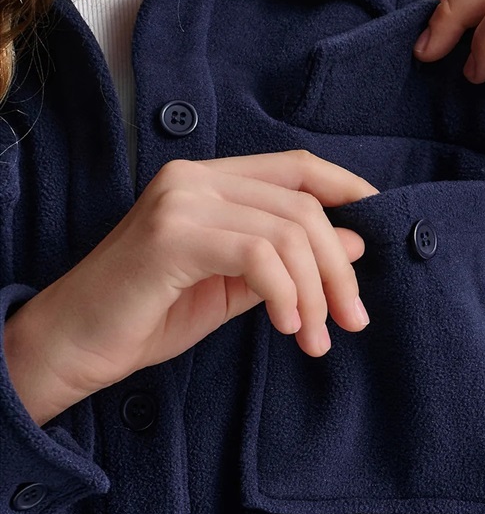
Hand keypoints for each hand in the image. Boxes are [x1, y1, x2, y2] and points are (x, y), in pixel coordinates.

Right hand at [5, 151, 376, 424]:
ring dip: (316, 292)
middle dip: (340, 269)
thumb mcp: (232, 288)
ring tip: (315, 338)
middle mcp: (196, 178)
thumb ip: (287, 262)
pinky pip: (258, 255)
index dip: (350, 191)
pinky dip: (286, 295)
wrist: (74, 345)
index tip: (382, 231)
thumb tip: (354, 243)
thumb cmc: (147, 316)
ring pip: (288, 231)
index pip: (298, 168)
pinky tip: (287, 328)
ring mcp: (181, 202)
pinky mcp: (172, 236)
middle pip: (304, 205)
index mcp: (210, 181)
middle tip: (353, 320)